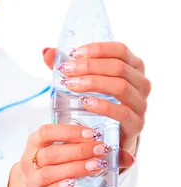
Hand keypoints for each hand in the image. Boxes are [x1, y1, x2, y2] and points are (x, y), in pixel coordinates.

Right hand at [8, 124, 114, 186]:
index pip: (48, 131)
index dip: (69, 131)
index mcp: (35, 141)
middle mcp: (29, 159)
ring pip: (49, 173)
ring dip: (74, 169)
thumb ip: (91, 151)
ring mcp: (31, 179)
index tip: (92, 133)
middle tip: (102, 150)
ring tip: (96, 166)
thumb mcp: (65, 153)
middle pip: (51, 153)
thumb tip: (130, 158)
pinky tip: (71, 185)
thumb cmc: (54, 166)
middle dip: (79, 151)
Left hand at [42, 42, 150, 163]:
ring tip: (70, 85)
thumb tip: (46, 52)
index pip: (120, 50)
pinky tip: (85, 102)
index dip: (97, 49)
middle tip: (66, 70)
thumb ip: (69, 67)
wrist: (110, 137)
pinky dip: (103, 106)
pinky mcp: (136, 124)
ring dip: (93, 83)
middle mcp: (141, 83)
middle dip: (89, 66)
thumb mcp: (85, 82)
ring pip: (121, 87)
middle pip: (118, 67)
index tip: (73, 54)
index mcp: (133, 67)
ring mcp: (141, 104)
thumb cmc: (99, 103)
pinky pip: (122, 112)